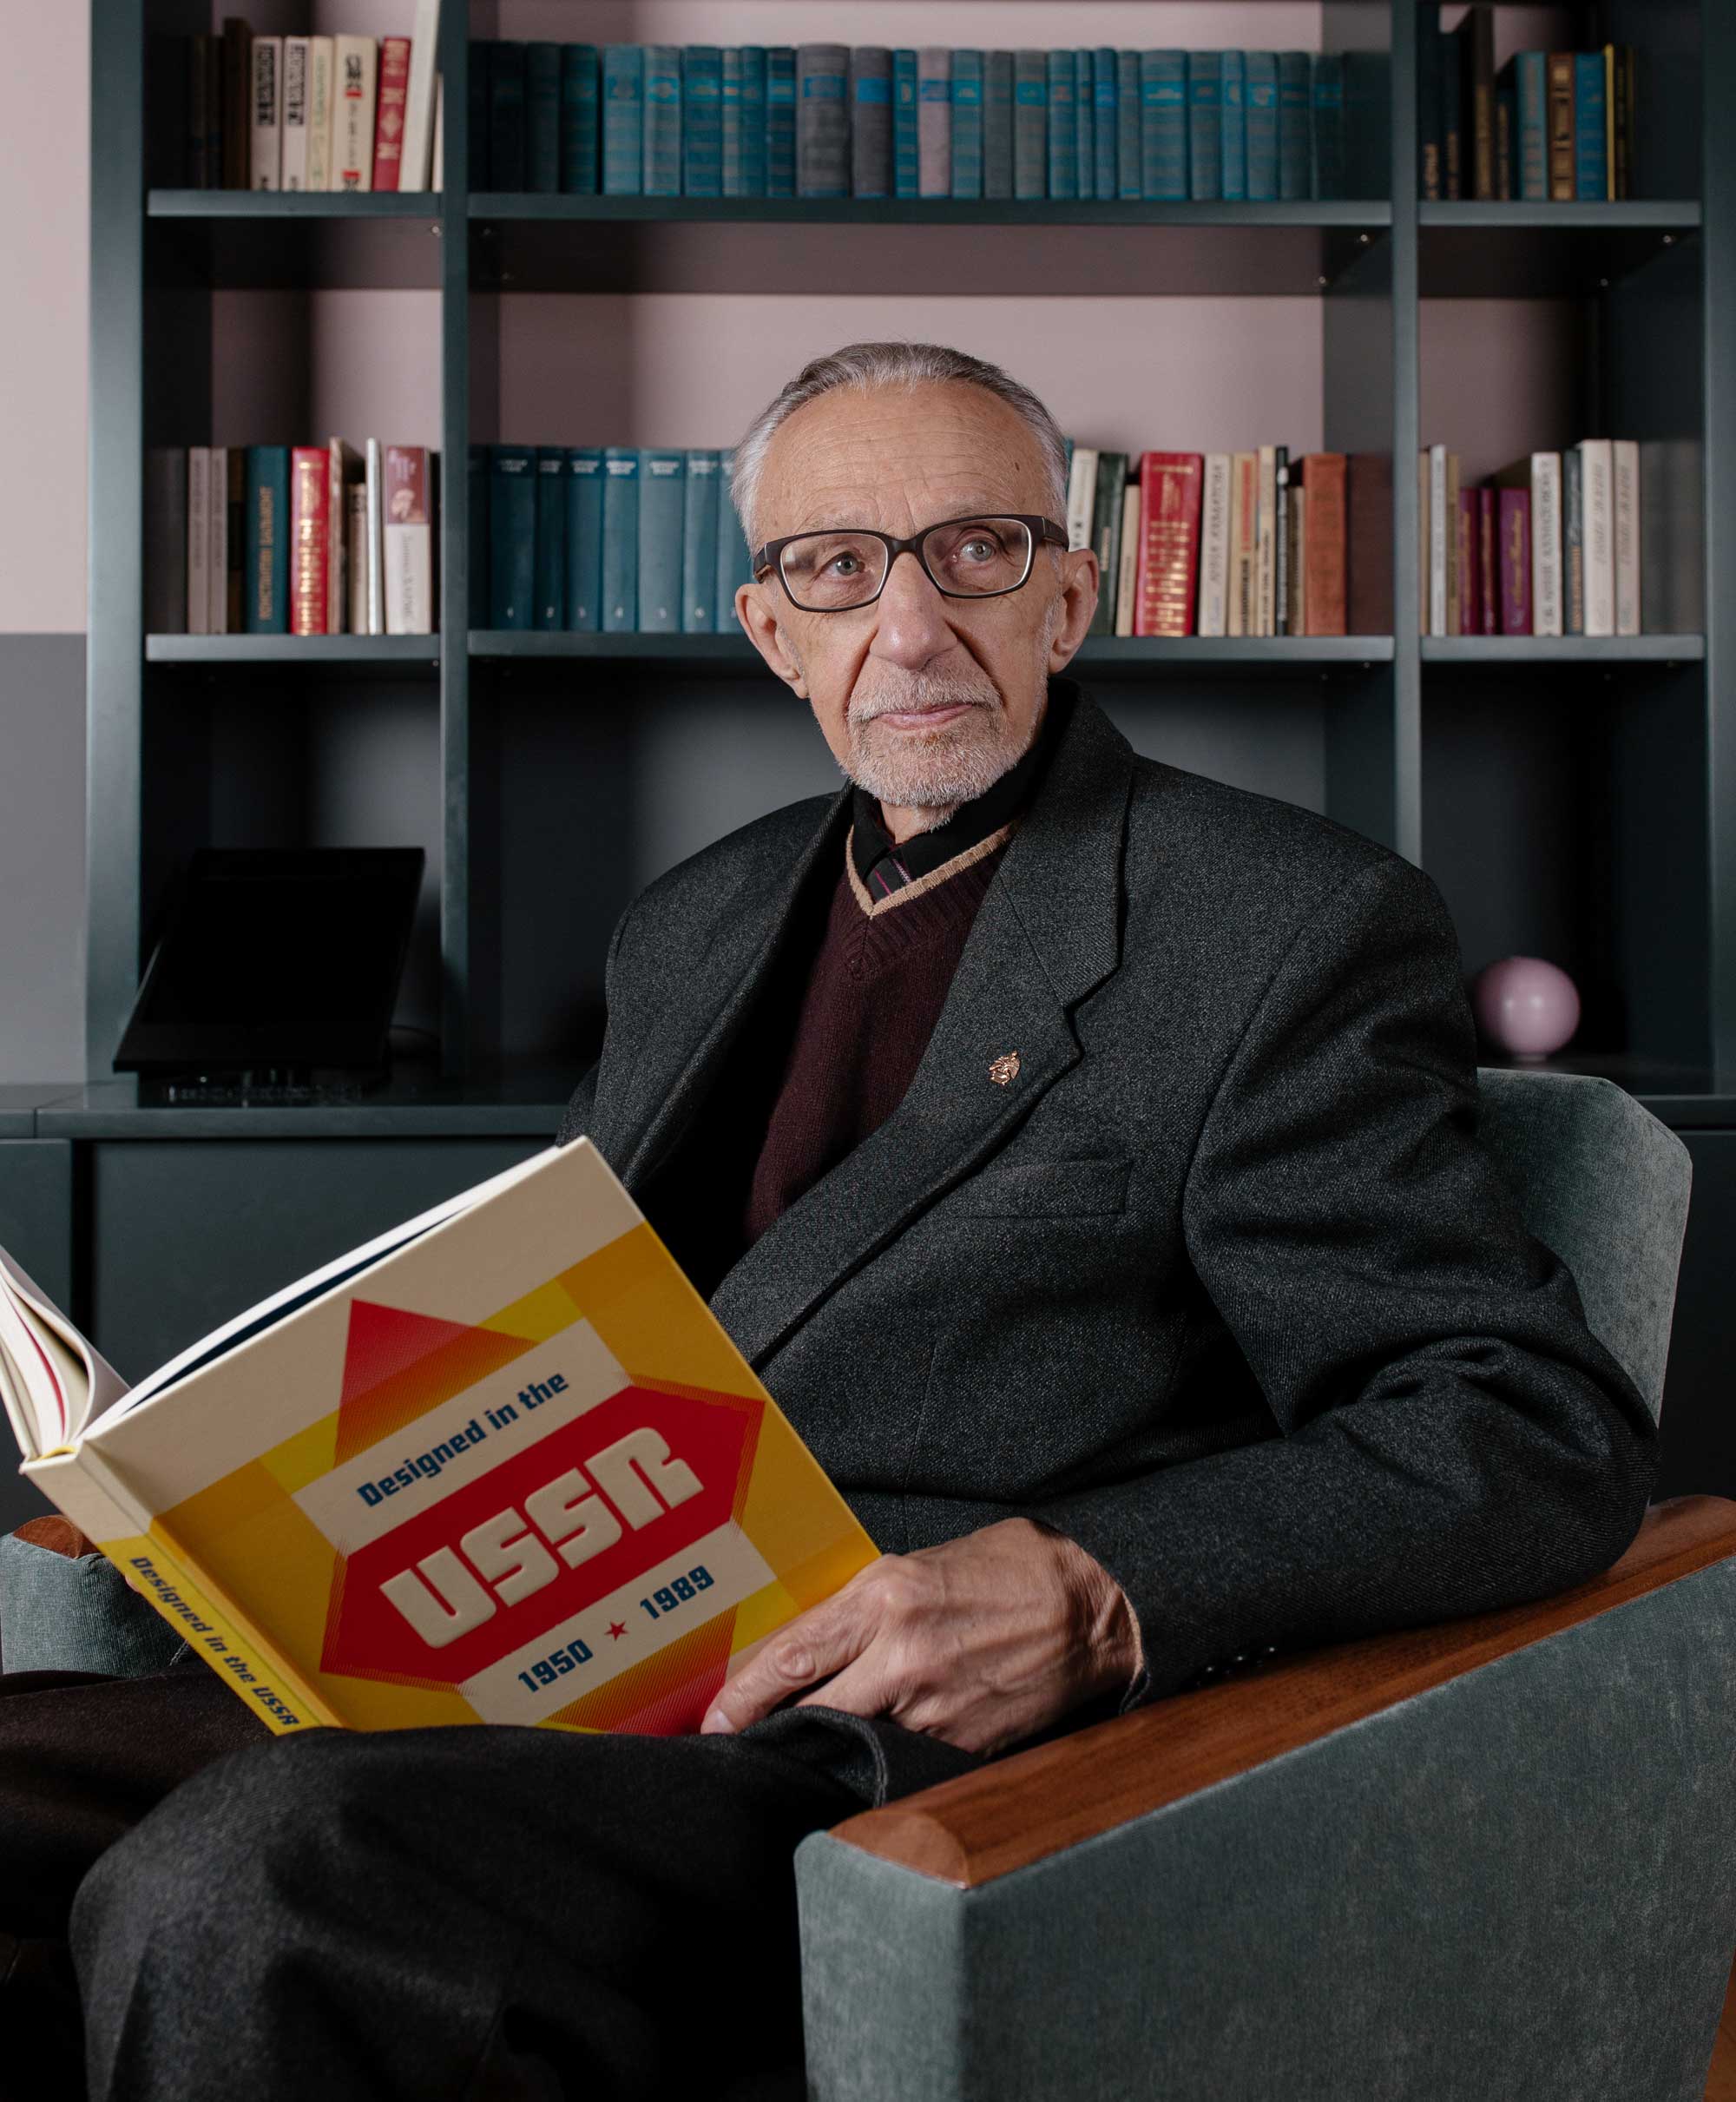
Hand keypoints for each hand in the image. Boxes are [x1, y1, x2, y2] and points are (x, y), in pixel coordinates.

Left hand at [699, 1517, 1142, 1756]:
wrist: (1090, 1609)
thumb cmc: (1006, 1572)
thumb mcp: (921, 1566)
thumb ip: (866, 1605)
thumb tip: (814, 1644)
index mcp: (884, 1597)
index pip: (791, 1654)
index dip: (742, 1695)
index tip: (713, 1719)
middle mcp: (900, 1653)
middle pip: (807, 1710)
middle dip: (766, 1733)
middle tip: (735, 1748)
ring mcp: (932, 1706)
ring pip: (853, 1742)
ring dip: (827, 1749)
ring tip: (804, 1752)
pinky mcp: (962, 1745)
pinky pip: (903, 1761)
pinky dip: (882, 1761)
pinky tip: (873, 1758)